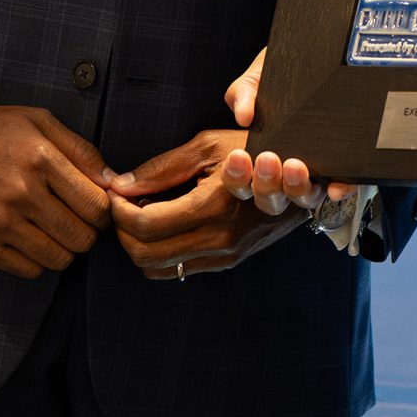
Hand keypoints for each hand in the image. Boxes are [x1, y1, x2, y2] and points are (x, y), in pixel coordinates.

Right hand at [0, 99, 115, 279]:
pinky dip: (37, 260)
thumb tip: (113, 183)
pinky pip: (28, 271)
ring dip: (64, 249)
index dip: (104, 211)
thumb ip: (82, 150)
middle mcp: (21, 193)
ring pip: (58, 260)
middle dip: (88, 232)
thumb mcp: (40, 121)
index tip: (95, 207)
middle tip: (77, 220)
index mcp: (40, 158)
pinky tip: (32, 238)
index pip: (96, 206)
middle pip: (82, 238)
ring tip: (55, 230)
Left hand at [107, 128, 311, 278]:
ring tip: (139, 212)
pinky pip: (176, 270)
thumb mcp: (209, 145)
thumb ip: (162, 168)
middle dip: (122, 230)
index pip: (146, 224)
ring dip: (137, 243)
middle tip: (121, 203)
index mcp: (214, 206)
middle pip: (145, 254)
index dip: (119, 210)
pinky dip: (157, 252)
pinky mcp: (226, 262)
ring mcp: (224, 256)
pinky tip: (162, 225)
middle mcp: (219, 239)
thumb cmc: (254, 149)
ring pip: (156, 268)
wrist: (301, 175)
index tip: (115, 192)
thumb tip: (121, 185)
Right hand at [220, 47, 350, 214]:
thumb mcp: (257, 79)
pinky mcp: (344, 169)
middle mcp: (285, 174)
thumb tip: (243, 116)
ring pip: (305, 198)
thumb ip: (243, 94)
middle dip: (267, 184)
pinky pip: (345, 188)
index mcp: (259, 159)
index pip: (242, 183)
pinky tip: (334, 186)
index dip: (237, 178)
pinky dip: (340, 191)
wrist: (316, 57)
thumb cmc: (280, 76)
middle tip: (268, 159)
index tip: (239, 157)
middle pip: (271, 200)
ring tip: (295, 165)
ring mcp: (315, 174)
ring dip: (297, 188)